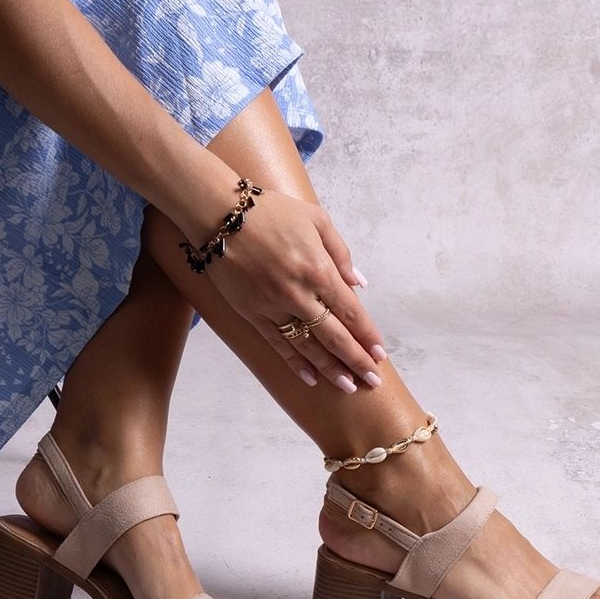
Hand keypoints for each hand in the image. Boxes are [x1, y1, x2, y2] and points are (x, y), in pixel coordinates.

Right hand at [205, 190, 386, 391]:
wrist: (219, 215)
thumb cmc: (271, 211)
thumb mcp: (316, 219)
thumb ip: (341, 253)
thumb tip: (359, 284)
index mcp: (318, 269)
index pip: (350, 311)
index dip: (367, 336)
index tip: (379, 354)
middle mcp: (298, 293)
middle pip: (333, 336)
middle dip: (355, 361)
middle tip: (372, 381)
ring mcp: (273, 307)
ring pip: (307, 346)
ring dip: (329, 369)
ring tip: (347, 387)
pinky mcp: (251, 313)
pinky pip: (277, 344)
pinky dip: (294, 363)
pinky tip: (310, 378)